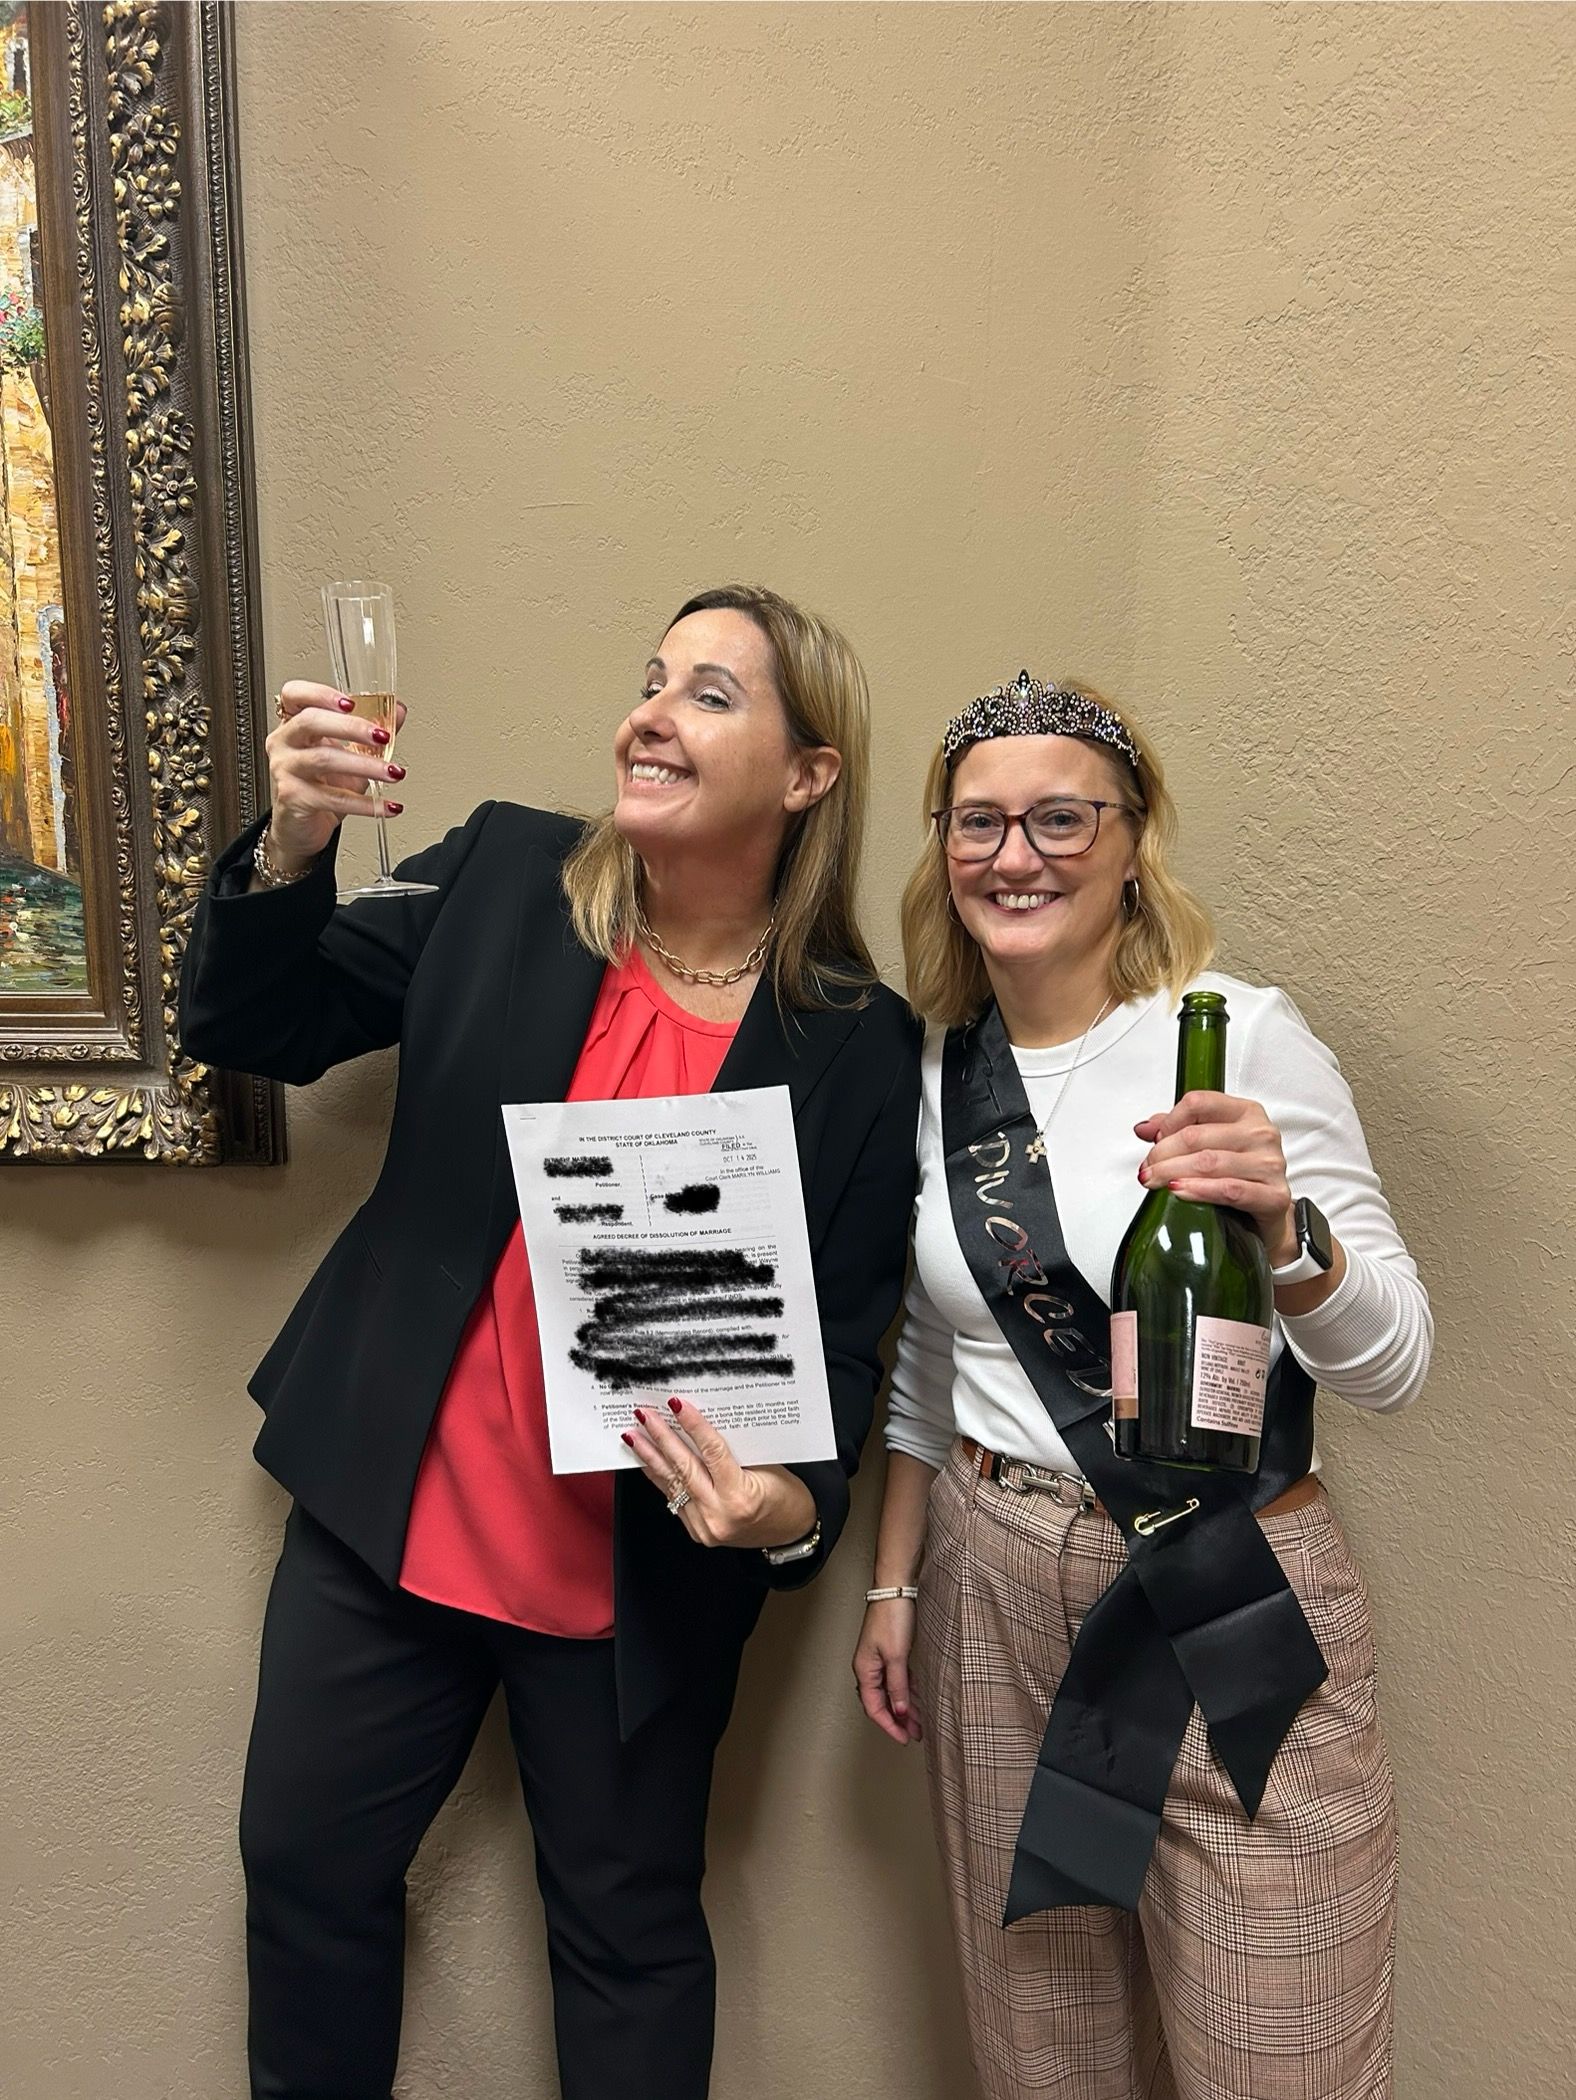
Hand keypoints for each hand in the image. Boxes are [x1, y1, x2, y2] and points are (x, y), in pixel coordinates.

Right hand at [265, 680, 409, 869]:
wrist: (304, 826)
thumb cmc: (322, 785)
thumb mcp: (350, 754)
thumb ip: (372, 731)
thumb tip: (398, 711)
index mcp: (293, 724)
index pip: (294, 695)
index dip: (320, 693)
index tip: (351, 702)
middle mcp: (284, 743)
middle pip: (311, 721)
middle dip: (352, 726)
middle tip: (383, 736)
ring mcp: (284, 770)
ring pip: (324, 759)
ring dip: (366, 765)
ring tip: (394, 773)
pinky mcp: (293, 798)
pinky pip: (333, 798)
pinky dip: (366, 804)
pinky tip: (386, 805)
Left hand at [622, 1397, 817, 1550]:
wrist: (790, 1536)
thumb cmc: (786, 1499)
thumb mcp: (768, 1468)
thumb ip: (734, 1452)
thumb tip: (700, 1427)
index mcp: (740, 1497)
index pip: (711, 1453)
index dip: (693, 1426)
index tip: (677, 1405)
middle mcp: (718, 1515)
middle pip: (684, 1468)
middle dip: (661, 1438)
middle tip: (645, 1416)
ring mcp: (704, 1527)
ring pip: (672, 1485)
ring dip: (651, 1458)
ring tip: (634, 1436)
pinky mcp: (697, 1531)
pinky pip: (674, 1499)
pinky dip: (661, 1478)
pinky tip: (648, 1461)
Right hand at [853, 1602, 922, 1744]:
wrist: (896, 1589)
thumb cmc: (891, 1617)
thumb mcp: (896, 1656)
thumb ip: (898, 1686)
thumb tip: (899, 1711)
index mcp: (865, 1669)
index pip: (874, 1707)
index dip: (889, 1725)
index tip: (903, 1738)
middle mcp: (869, 1666)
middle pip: (882, 1701)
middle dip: (899, 1720)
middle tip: (916, 1734)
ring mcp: (880, 1659)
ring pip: (891, 1691)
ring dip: (905, 1707)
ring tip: (920, 1721)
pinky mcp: (891, 1651)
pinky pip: (898, 1679)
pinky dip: (907, 1690)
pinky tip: (918, 1697)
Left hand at [1134, 1089, 1297, 1263]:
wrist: (1268, 1217)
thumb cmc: (1240, 1177)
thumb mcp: (1210, 1146)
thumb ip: (1177, 1131)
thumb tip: (1144, 1128)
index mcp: (1246, 1112)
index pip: (1199, 1103)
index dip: (1169, 1122)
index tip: (1156, 1141)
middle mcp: (1261, 1133)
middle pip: (1196, 1136)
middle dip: (1162, 1154)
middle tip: (1147, 1169)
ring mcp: (1270, 1164)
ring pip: (1208, 1162)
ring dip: (1172, 1172)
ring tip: (1155, 1181)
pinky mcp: (1274, 1196)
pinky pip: (1229, 1190)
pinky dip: (1199, 1191)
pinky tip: (1180, 1191)